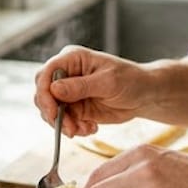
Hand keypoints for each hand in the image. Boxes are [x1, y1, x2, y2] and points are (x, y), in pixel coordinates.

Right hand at [34, 46, 149, 136]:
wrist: (144, 95)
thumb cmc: (131, 80)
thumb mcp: (108, 82)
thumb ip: (81, 86)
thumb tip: (54, 89)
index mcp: (72, 58)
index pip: (46, 73)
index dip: (44, 93)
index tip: (53, 111)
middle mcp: (66, 74)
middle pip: (43, 93)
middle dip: (53, 113)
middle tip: (70, 127)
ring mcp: (69, 92)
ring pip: (50, 111)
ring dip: (64, 124)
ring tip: (85, 128)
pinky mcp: (74, 108)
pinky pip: (63, 121)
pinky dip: (74, 128)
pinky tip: (91, 128)